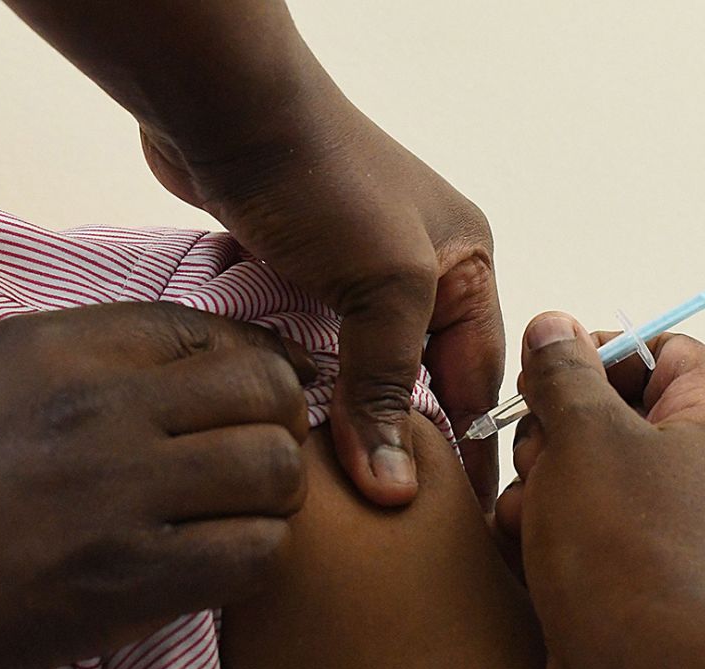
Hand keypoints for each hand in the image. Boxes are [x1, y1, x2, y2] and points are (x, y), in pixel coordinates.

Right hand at [0, 301, 312, 668]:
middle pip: (262, 391)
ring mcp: (121, 495)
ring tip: (241, 511)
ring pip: (273, 471)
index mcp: (57, 349)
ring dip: (272, 493)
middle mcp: (102, 410)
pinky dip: (253, 557)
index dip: (254, 357)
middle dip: (277, 419)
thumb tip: (147, 356)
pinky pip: (252, 556)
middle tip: (258, 452)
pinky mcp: (129, 581)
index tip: (268, 383)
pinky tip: (216, 562)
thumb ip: (61, 352)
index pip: (206, 331)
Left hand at [141, 93, 502, 508]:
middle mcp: (417, 274)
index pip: (479, 381)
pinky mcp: (295, 276)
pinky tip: (288, 439)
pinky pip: (312, 353)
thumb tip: (393, 491)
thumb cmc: (322, 178)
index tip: (463, 524)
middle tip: (393, 524)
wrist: (225, 107)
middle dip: (406, 443)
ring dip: (348, 423)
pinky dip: (304, 392)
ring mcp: (352, 275)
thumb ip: (386, 384)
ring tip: (340, 499)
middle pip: (421, 382)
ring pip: (361, 373)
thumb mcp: (383, 283)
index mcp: (466, 268)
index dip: (469, 449)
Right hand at [493, 312, 704, 668]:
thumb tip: (555, 326)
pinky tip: (525, 549)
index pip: (668, 350)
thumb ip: (565, 372)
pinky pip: (570, 525)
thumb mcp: (585, 435)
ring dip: (536, 481)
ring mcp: (657, 525)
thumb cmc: (623, 547)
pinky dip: (540, 529)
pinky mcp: (622, 572)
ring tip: (532, 513)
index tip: (555, 368)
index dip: (607, 347)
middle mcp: (692, 472)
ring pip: (577, 470)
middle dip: (555, 424)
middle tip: (539, 450)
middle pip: (609, 409)